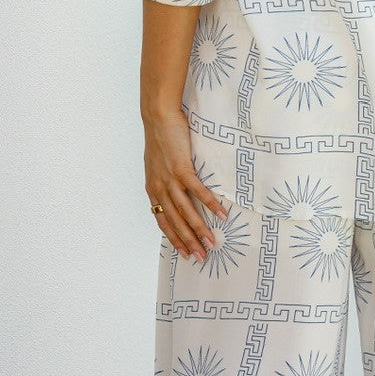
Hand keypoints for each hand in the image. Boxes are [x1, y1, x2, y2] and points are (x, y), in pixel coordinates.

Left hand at [144, 105, 226, 260]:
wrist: (158, 117)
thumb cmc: (160, 138)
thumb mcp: (156, 164)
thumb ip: (163, 180)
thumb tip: (173, 191)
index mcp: (153, 189)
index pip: (163, 221)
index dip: (174, 239)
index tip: (184, 253)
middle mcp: (160, 189)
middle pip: (176, 222)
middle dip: (188, 242)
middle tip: (201, 257)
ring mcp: (171, 180)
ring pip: (186, 212)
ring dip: (199, 230)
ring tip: (211, 243)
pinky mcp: (182, 169)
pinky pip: (198, 191)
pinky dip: (210, 204)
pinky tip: (221, 214)